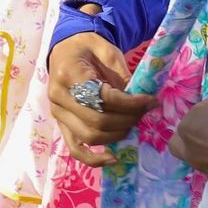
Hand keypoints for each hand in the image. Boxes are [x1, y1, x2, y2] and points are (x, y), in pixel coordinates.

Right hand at [47, 26, 153, 166]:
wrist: (66, 49)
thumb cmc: (88, 47)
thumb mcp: (108, 52)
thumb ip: (122, 76)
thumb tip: (141, 102)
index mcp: (68, 74)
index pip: (102, 98)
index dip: (130, 103)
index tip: (150, 101)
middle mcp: (59, 97)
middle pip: (97, 120)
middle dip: (127, 119)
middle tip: (145, 112)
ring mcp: (57, 114)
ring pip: (89, 136)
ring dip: (117, 134)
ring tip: (133, 124)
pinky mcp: (61, 124)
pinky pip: (75, 148)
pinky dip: (94, 159)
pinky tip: (113, 158)